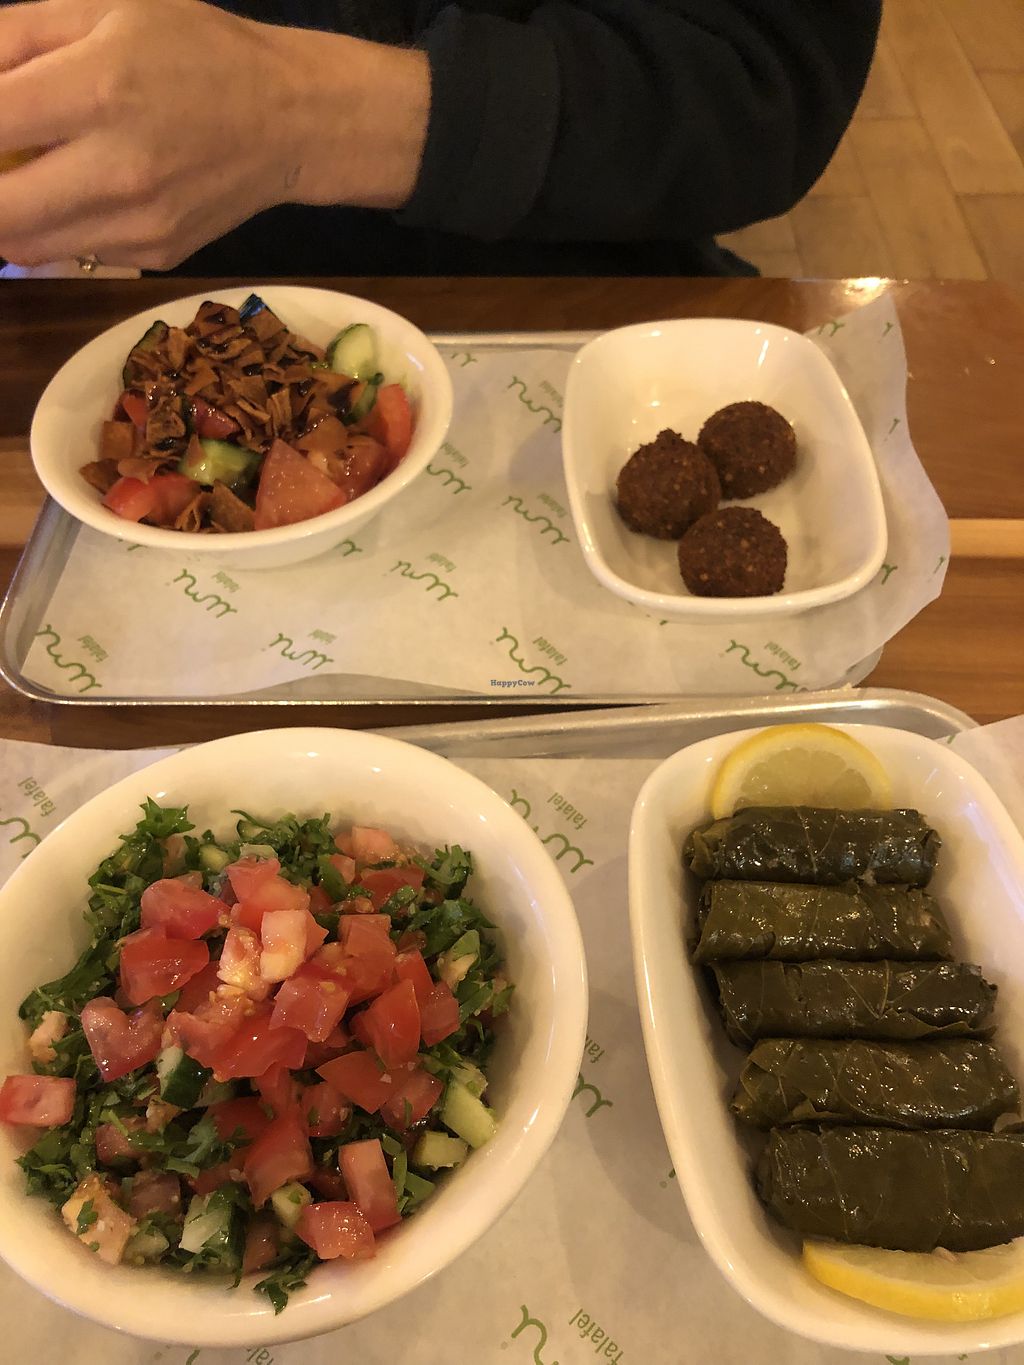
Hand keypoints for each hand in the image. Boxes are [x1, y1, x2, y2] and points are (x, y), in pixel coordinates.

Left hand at [0, 0, 429, 268]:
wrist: (290, 122)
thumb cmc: (194, 51)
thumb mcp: (101, 10)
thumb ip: (13, 38)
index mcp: (99, 91)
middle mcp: (118, 172)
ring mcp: (139, 226)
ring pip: (26, 245)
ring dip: (10, 214)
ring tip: (30, 172)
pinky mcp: (154, 256)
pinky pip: (75, 253)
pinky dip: (57, 227)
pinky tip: (83, 189)